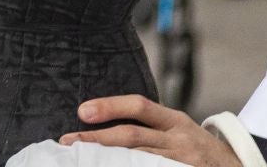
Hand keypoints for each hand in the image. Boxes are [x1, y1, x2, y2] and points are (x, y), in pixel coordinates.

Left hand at [59, 95, 239, 165]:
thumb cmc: (198, 150)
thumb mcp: (179, 130)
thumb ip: (150, 126)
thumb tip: (102, 124)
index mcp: (175, 120)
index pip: (139, 105)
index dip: (110, 106)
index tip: (82, 111)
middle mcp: (180, 139)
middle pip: (133, 136)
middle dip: (97, 139)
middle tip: (69, 143)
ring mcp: (182, 161)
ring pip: (139, 160)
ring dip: (107, 161)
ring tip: (82, 161)